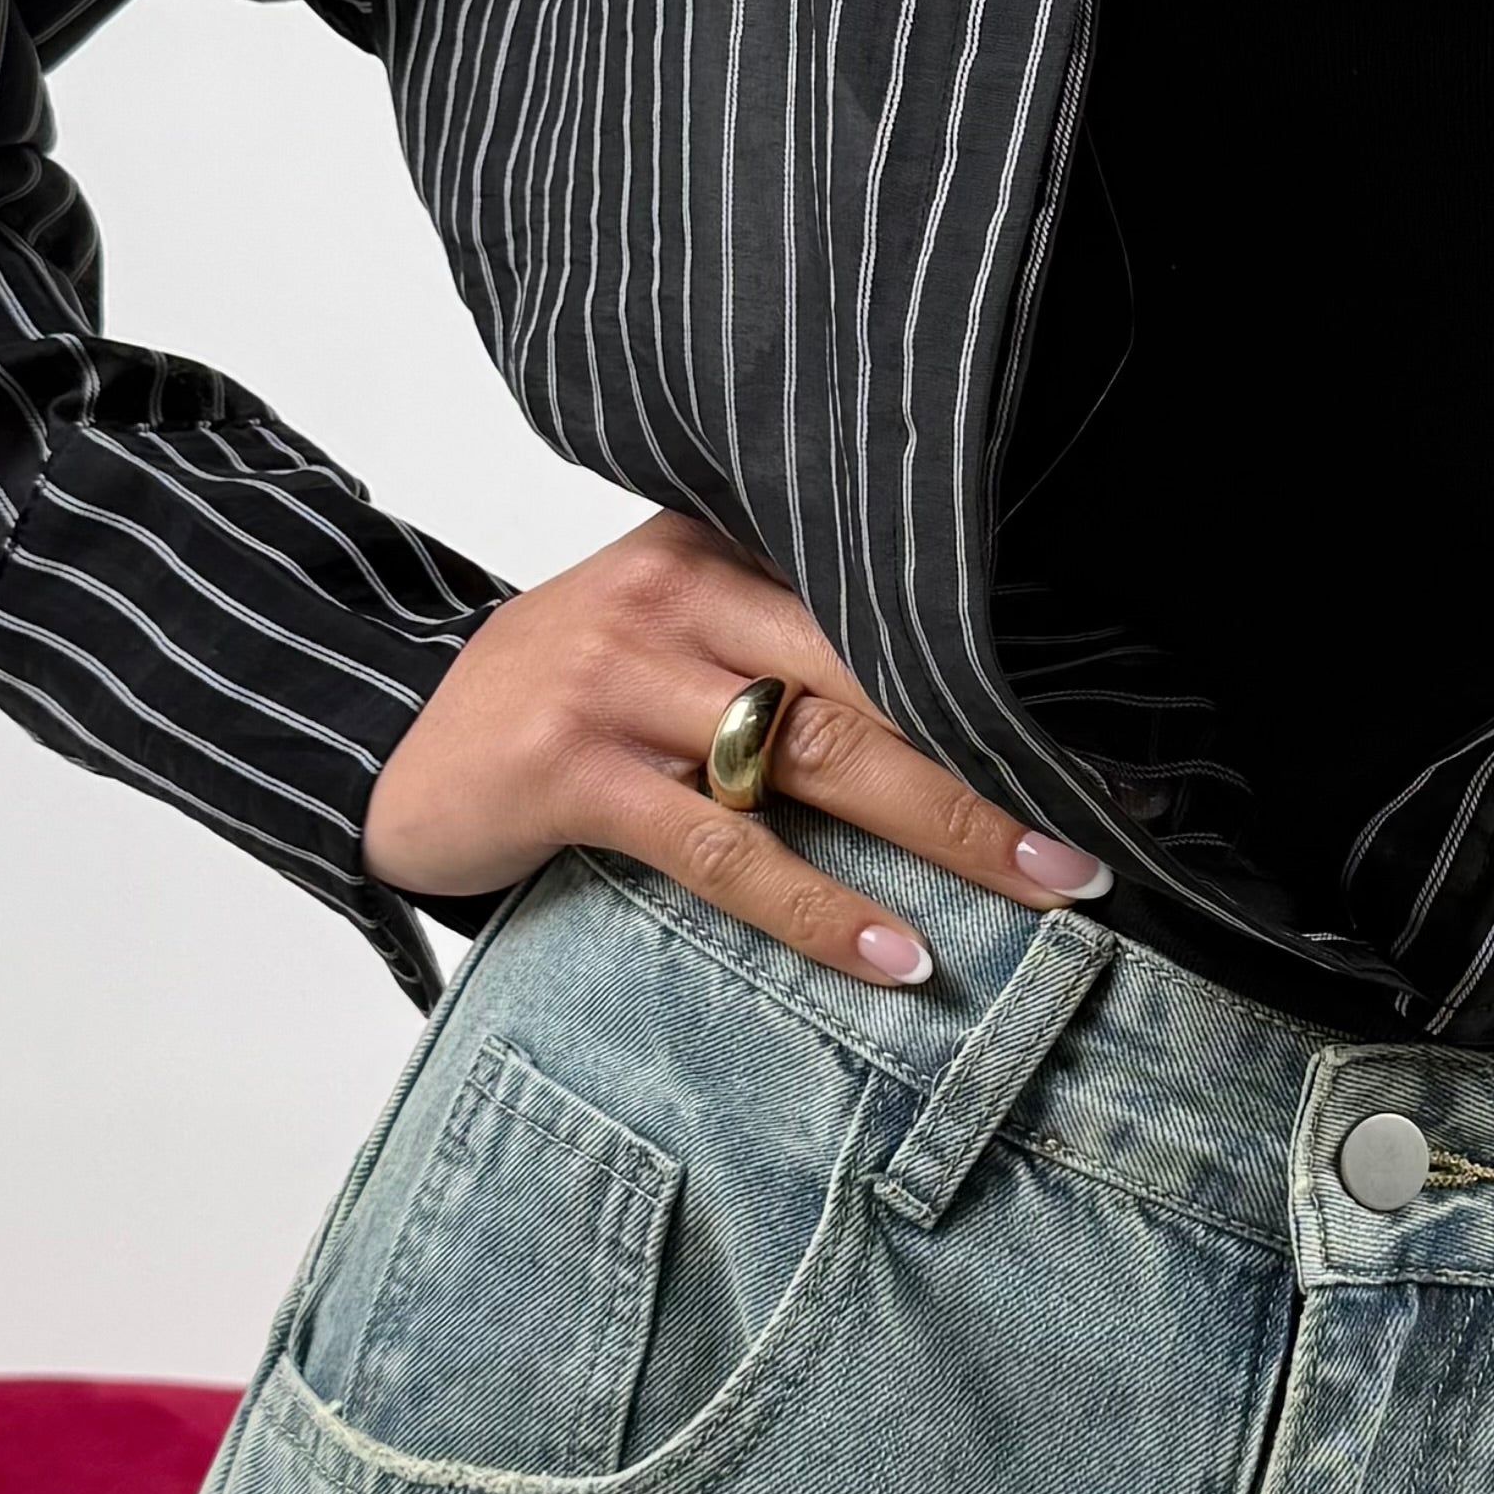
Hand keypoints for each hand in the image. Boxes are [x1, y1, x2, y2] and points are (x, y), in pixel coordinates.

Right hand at [361, 511, 1108, 990]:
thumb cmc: (564, 704)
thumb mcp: (672, 637)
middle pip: (876, 672)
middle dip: (1002, 757)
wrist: (385, 739)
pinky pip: (723, 846)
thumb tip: (970, 718)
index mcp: (714, 538)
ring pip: (819, 752)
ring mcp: (617, 676)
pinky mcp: (568, 769)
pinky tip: (894, 954)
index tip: (1107, 743)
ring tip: (1046, 891)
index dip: (999, 668)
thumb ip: (790, 644)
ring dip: (950, 829)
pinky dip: (816, 906)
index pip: (884, 596)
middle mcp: (675, 589)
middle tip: (1102, 833)